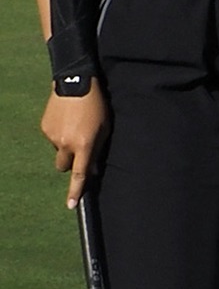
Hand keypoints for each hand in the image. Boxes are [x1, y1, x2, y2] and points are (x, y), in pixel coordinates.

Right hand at [43, 83, 108, 208]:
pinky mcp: (44, 128)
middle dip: (71, 163)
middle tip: (80, 149)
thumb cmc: (97, 106)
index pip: (80, 173)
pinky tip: (66, 120)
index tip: (70, 205)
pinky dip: (59, 135)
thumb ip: (98, 150)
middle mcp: (65, 144)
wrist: (74, 83)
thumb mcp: (105, 128)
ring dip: (66, 146)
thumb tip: (92, 170)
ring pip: (58, 151)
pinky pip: (52, 139)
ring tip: (75, 127)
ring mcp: (52, 137)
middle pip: (64, 167)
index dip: (75, 190)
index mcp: (84, 145)